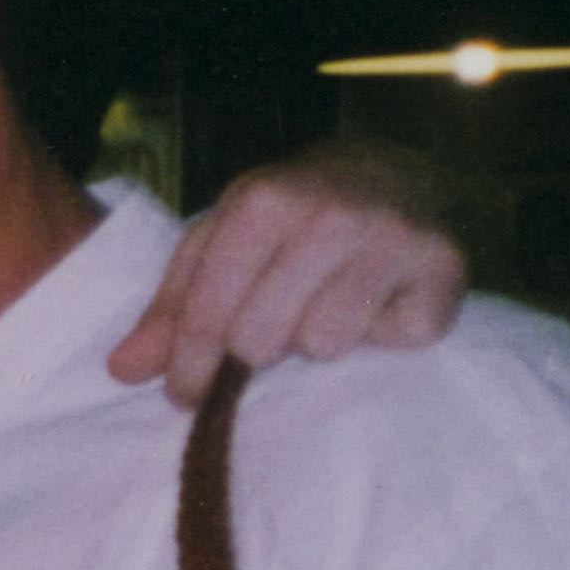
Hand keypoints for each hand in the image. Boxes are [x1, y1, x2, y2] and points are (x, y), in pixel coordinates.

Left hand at [110, 139, 467, 398]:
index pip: (213, 313)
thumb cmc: (286, 219)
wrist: (387, 172)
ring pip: (328, 346)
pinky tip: (377, 299)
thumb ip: (171, 310)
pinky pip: (395, 342)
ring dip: (320, 337)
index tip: (183, 396)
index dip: (192, 365)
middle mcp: (332, 213)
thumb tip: (123, 370)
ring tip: (325, 300)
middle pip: (265, 341)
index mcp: (265, 201)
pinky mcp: (446, 265)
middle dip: (258, 346)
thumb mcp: (217, 245)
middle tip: (273, 321)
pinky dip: (383, 333)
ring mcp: (395, 236)